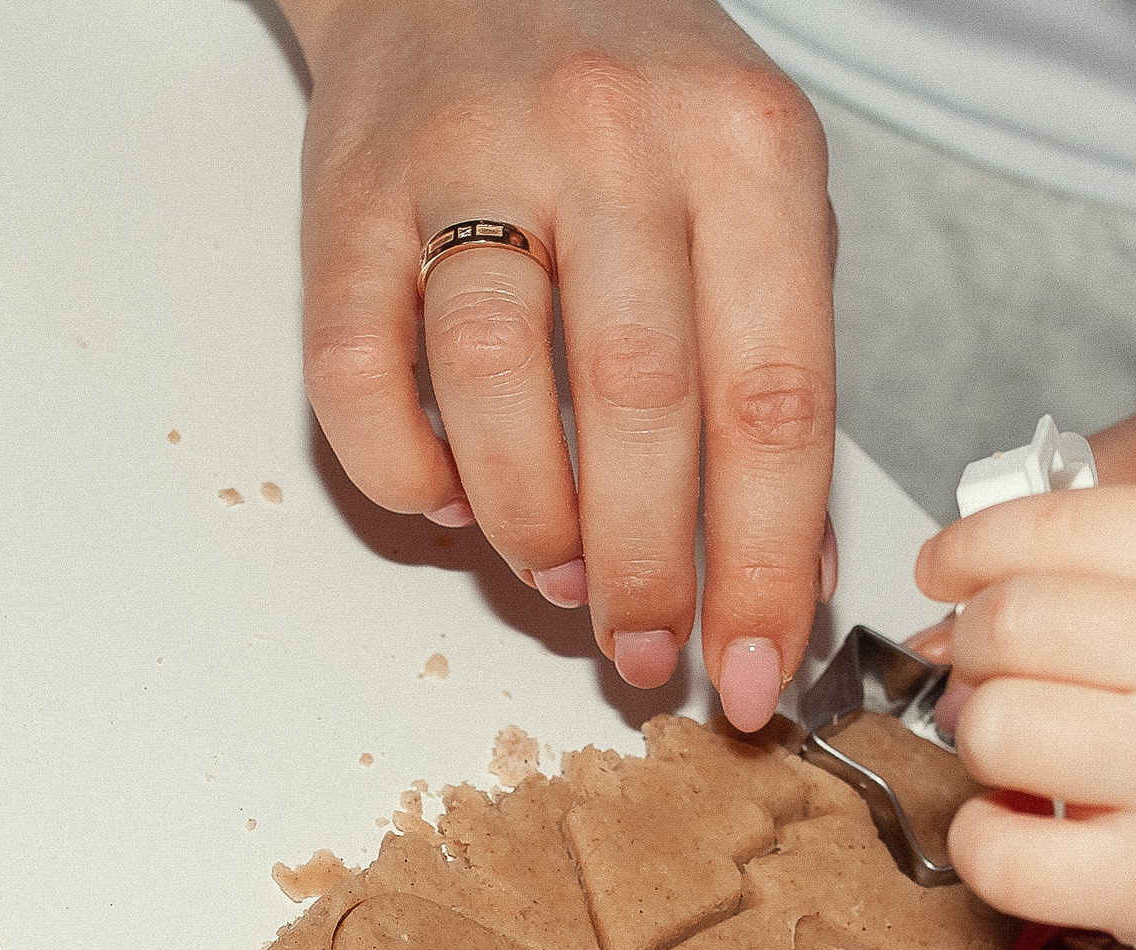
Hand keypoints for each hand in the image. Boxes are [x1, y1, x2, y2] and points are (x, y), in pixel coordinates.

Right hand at [284, 0, 836, 730]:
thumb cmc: (633, 99)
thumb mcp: (755, 196)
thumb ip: (777, 370)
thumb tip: (783, 569)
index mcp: (745, 147)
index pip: (774, 398)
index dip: (763, 562)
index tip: (752, 665)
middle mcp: (613, 139)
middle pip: (639, 403)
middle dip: (645, 567)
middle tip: (644, 649)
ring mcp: (472, 157)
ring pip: (494, 385)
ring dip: (528, 522)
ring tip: (555, 575)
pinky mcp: (351, 191)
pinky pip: (357, 366)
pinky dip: (399, 466)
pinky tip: (444, 498)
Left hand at [914, 487, 1135, 949]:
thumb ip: (1113, 559)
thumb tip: (952, 593)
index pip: (1064, 526)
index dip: (977, 544)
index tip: (949, 566)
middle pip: (1012, 623)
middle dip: (980, 647)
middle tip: (1002, 673)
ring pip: (994, 728)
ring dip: (987, 740)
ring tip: (1033, 751)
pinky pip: (1002, 854)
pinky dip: (984, 840)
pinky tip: (1022, 822)